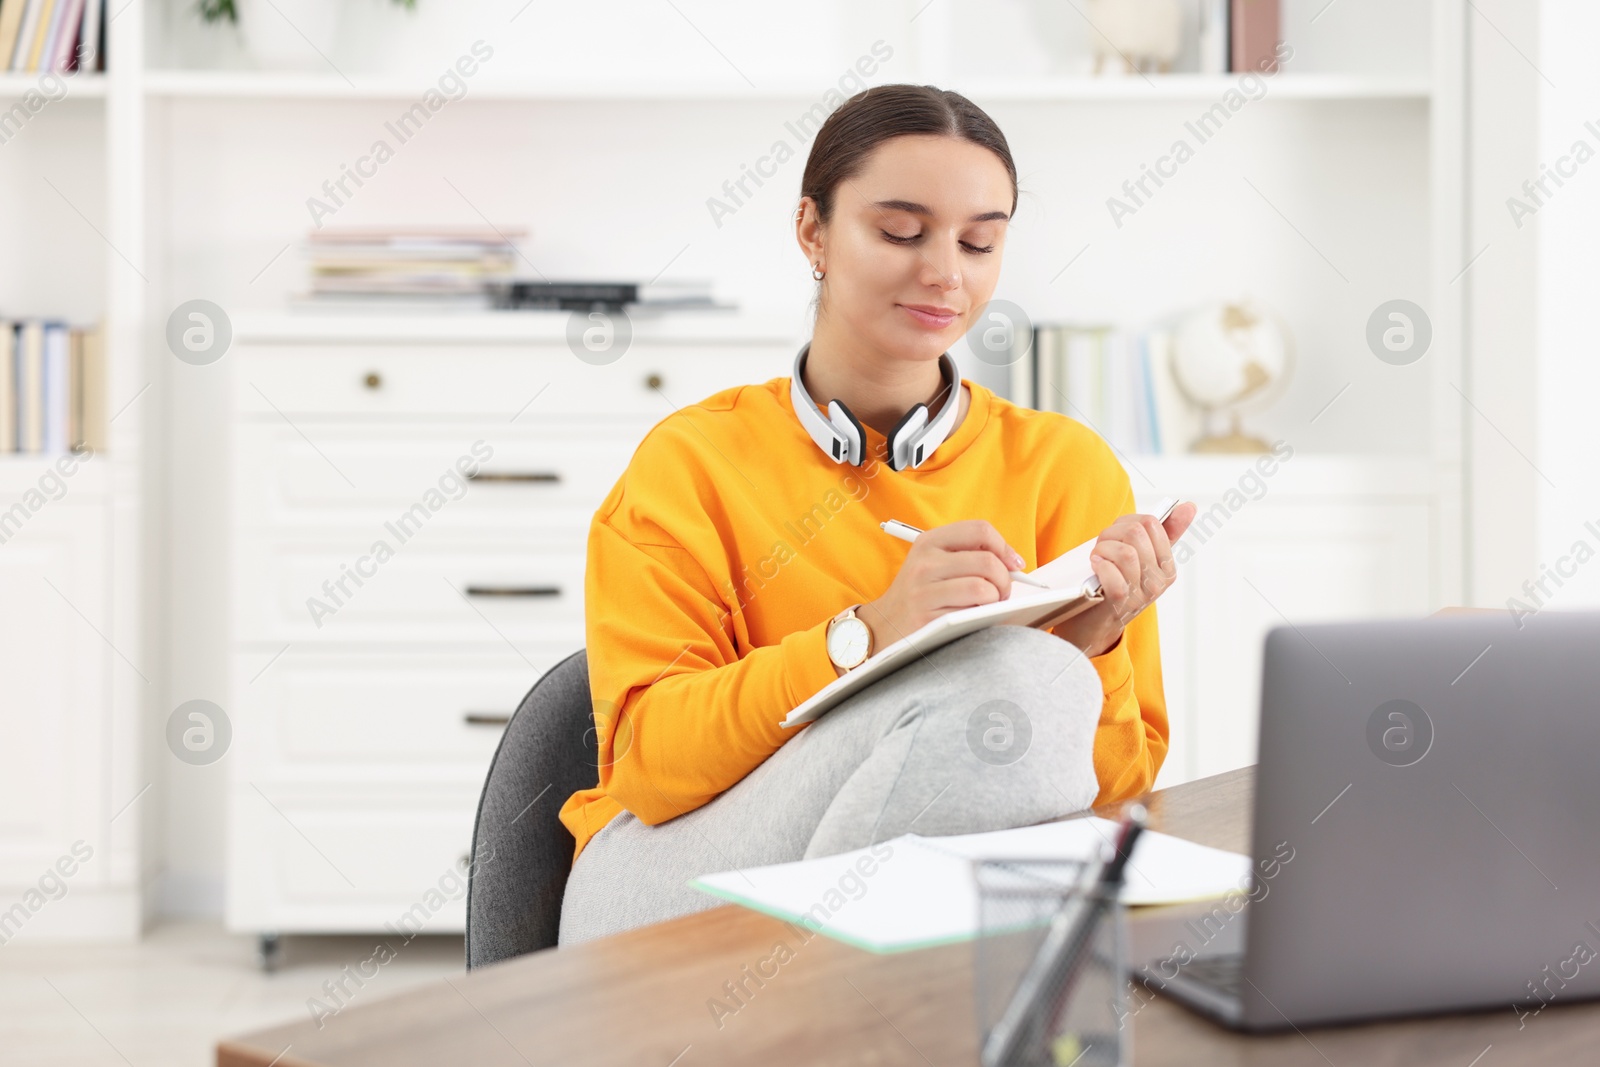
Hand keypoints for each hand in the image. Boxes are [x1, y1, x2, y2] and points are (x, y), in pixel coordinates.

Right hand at [857, 520, 1025, 650]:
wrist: (884, 626)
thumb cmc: (920, 594)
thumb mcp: (934, 563)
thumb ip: (968, 555)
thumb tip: (1014, 563)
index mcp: (929, 542)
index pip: (979, 530)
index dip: (1004, 547)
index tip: (1014, 564)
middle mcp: (925, 562)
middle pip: (987, 561)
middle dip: (1005, 580)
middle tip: (1003, 592)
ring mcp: (924, 591)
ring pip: (983, 588)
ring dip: (995, 601)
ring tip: (989, 606)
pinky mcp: (927, 618)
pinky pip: (972, 614)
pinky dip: (982, 617)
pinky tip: (973, 619)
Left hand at [1051, 502, 1197, 657]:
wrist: (1092, 625)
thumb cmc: (1115, 586)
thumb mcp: (1142, 560)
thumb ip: (1166, 534)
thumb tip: (1189, 507)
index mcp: (1167, 568)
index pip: (1152, 524)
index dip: (1127, 522)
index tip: (1117, 536)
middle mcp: (1159, 582)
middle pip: (1136, 533)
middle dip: (1112, 533)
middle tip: (1103, 547)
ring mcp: (1142, 594)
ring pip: (1125, 551)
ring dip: (1102, 549)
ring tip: (1098, 558)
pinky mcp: (1120, 602)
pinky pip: (1113, 573)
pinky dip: (1100, 565)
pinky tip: (1096, 568)